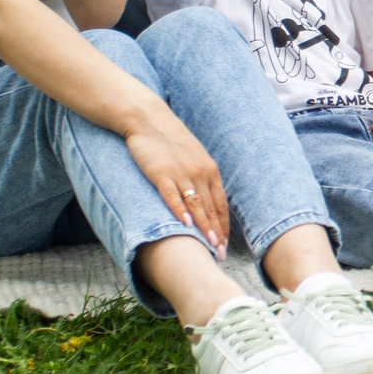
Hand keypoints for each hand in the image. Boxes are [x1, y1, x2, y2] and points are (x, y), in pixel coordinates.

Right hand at [122, 113, 229, 251]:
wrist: (148, 119)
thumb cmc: (171, 141)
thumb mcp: (194, 157)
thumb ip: (202, 178)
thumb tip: (206, 202)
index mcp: (209, 170)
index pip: (219, 203)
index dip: (222, 225)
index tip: (224, 244)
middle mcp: (199, 172)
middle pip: (210, 208)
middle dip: (216, 232)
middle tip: (220, 253)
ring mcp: (180, 173)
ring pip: (195, 205)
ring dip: (203, 226)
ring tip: (208, 245)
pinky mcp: (161, 173)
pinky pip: (172, 195)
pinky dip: (179, 211)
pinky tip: (185, 225)